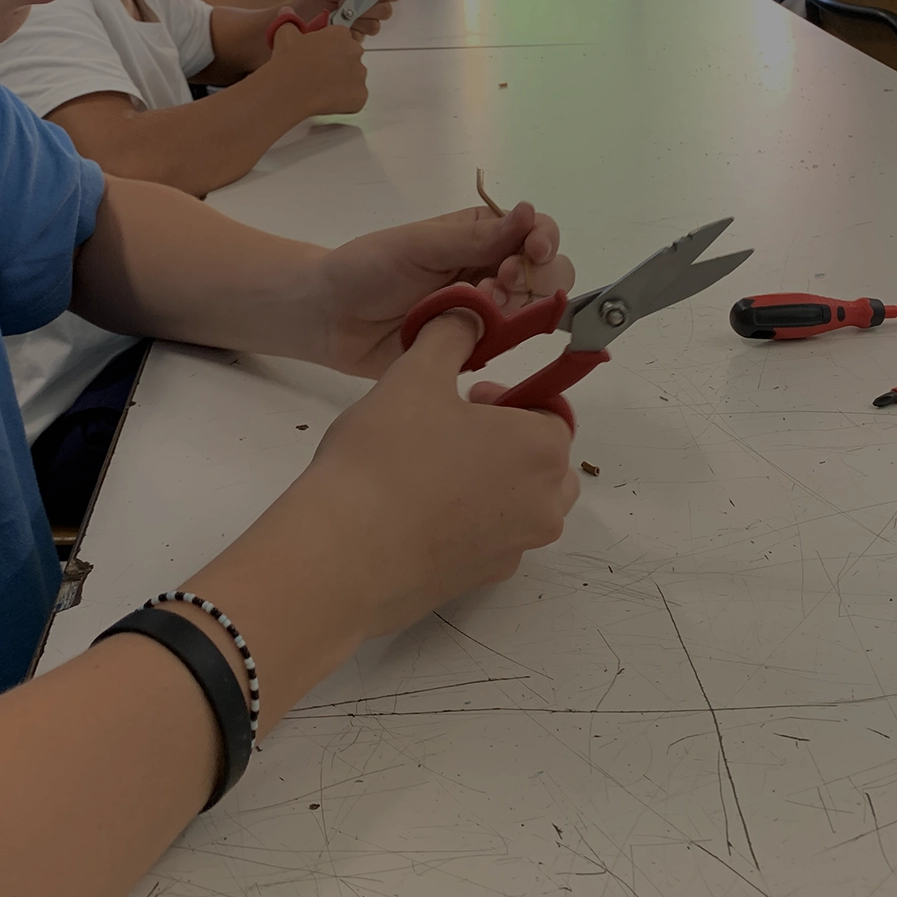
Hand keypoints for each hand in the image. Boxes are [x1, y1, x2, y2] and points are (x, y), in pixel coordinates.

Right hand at [265, 20, 369, 115]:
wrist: (291, 88)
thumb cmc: (289, 61)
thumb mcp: (285, 35)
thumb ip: (289, 21)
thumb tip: (286, 11)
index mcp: (340, 34)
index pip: (342, 39)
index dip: (330, 49)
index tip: (318, 57)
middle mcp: (355, 51)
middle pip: (351, 59)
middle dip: (338, 66)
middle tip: (319, 75)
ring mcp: (360, 74)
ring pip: (354, 79)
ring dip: (342, 84)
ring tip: (321, 89)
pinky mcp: (360, 95)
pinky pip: (356, 98)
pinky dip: (346, 102)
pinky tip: (327, 100)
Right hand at [273, 312, 579, 638]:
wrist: (344, 555)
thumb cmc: (387, 459)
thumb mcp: (416, 374)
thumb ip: (450, 335)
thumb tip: (467, 317)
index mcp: (542, 450)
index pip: (552, 413)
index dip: (509, 398)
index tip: (466, 396)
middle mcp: (542, 505)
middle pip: (544, 462)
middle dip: (506, 439)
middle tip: (450, 428)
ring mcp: (514, 550)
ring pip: (520, 503)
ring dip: (489, 480)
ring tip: (430, 468)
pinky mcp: (481, 579)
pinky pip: (490, 539)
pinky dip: (467, 520)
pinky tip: (414, 508)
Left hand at [288, 0, 399, 36]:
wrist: (294, 21)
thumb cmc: (310, 0)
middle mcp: (367, 6)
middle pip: (386, 11)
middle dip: (366, 8)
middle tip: (345, 4)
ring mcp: (362, 24)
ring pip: (375, 26)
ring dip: (355, 20)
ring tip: (336, 15)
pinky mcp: (354, 39)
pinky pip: (360, 37)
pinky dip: (347, 31)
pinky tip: (335, 27)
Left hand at [310, 202, 572, 377]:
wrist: (328, 317)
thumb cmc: (367, 267)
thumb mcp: (420, 244)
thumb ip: (476, 238)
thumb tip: (530, 214)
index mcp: (481, 235)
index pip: (535, 232)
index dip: (544, 241)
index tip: (534, 251)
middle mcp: (491, 271)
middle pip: (548, 274)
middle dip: (538, 277)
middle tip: (504, 281)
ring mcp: (485, 312)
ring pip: (533, 311)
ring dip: (519, 307)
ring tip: (483, 305)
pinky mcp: (474, 348)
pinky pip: (506, 346)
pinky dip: (500, 339)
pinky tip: (474, 334)